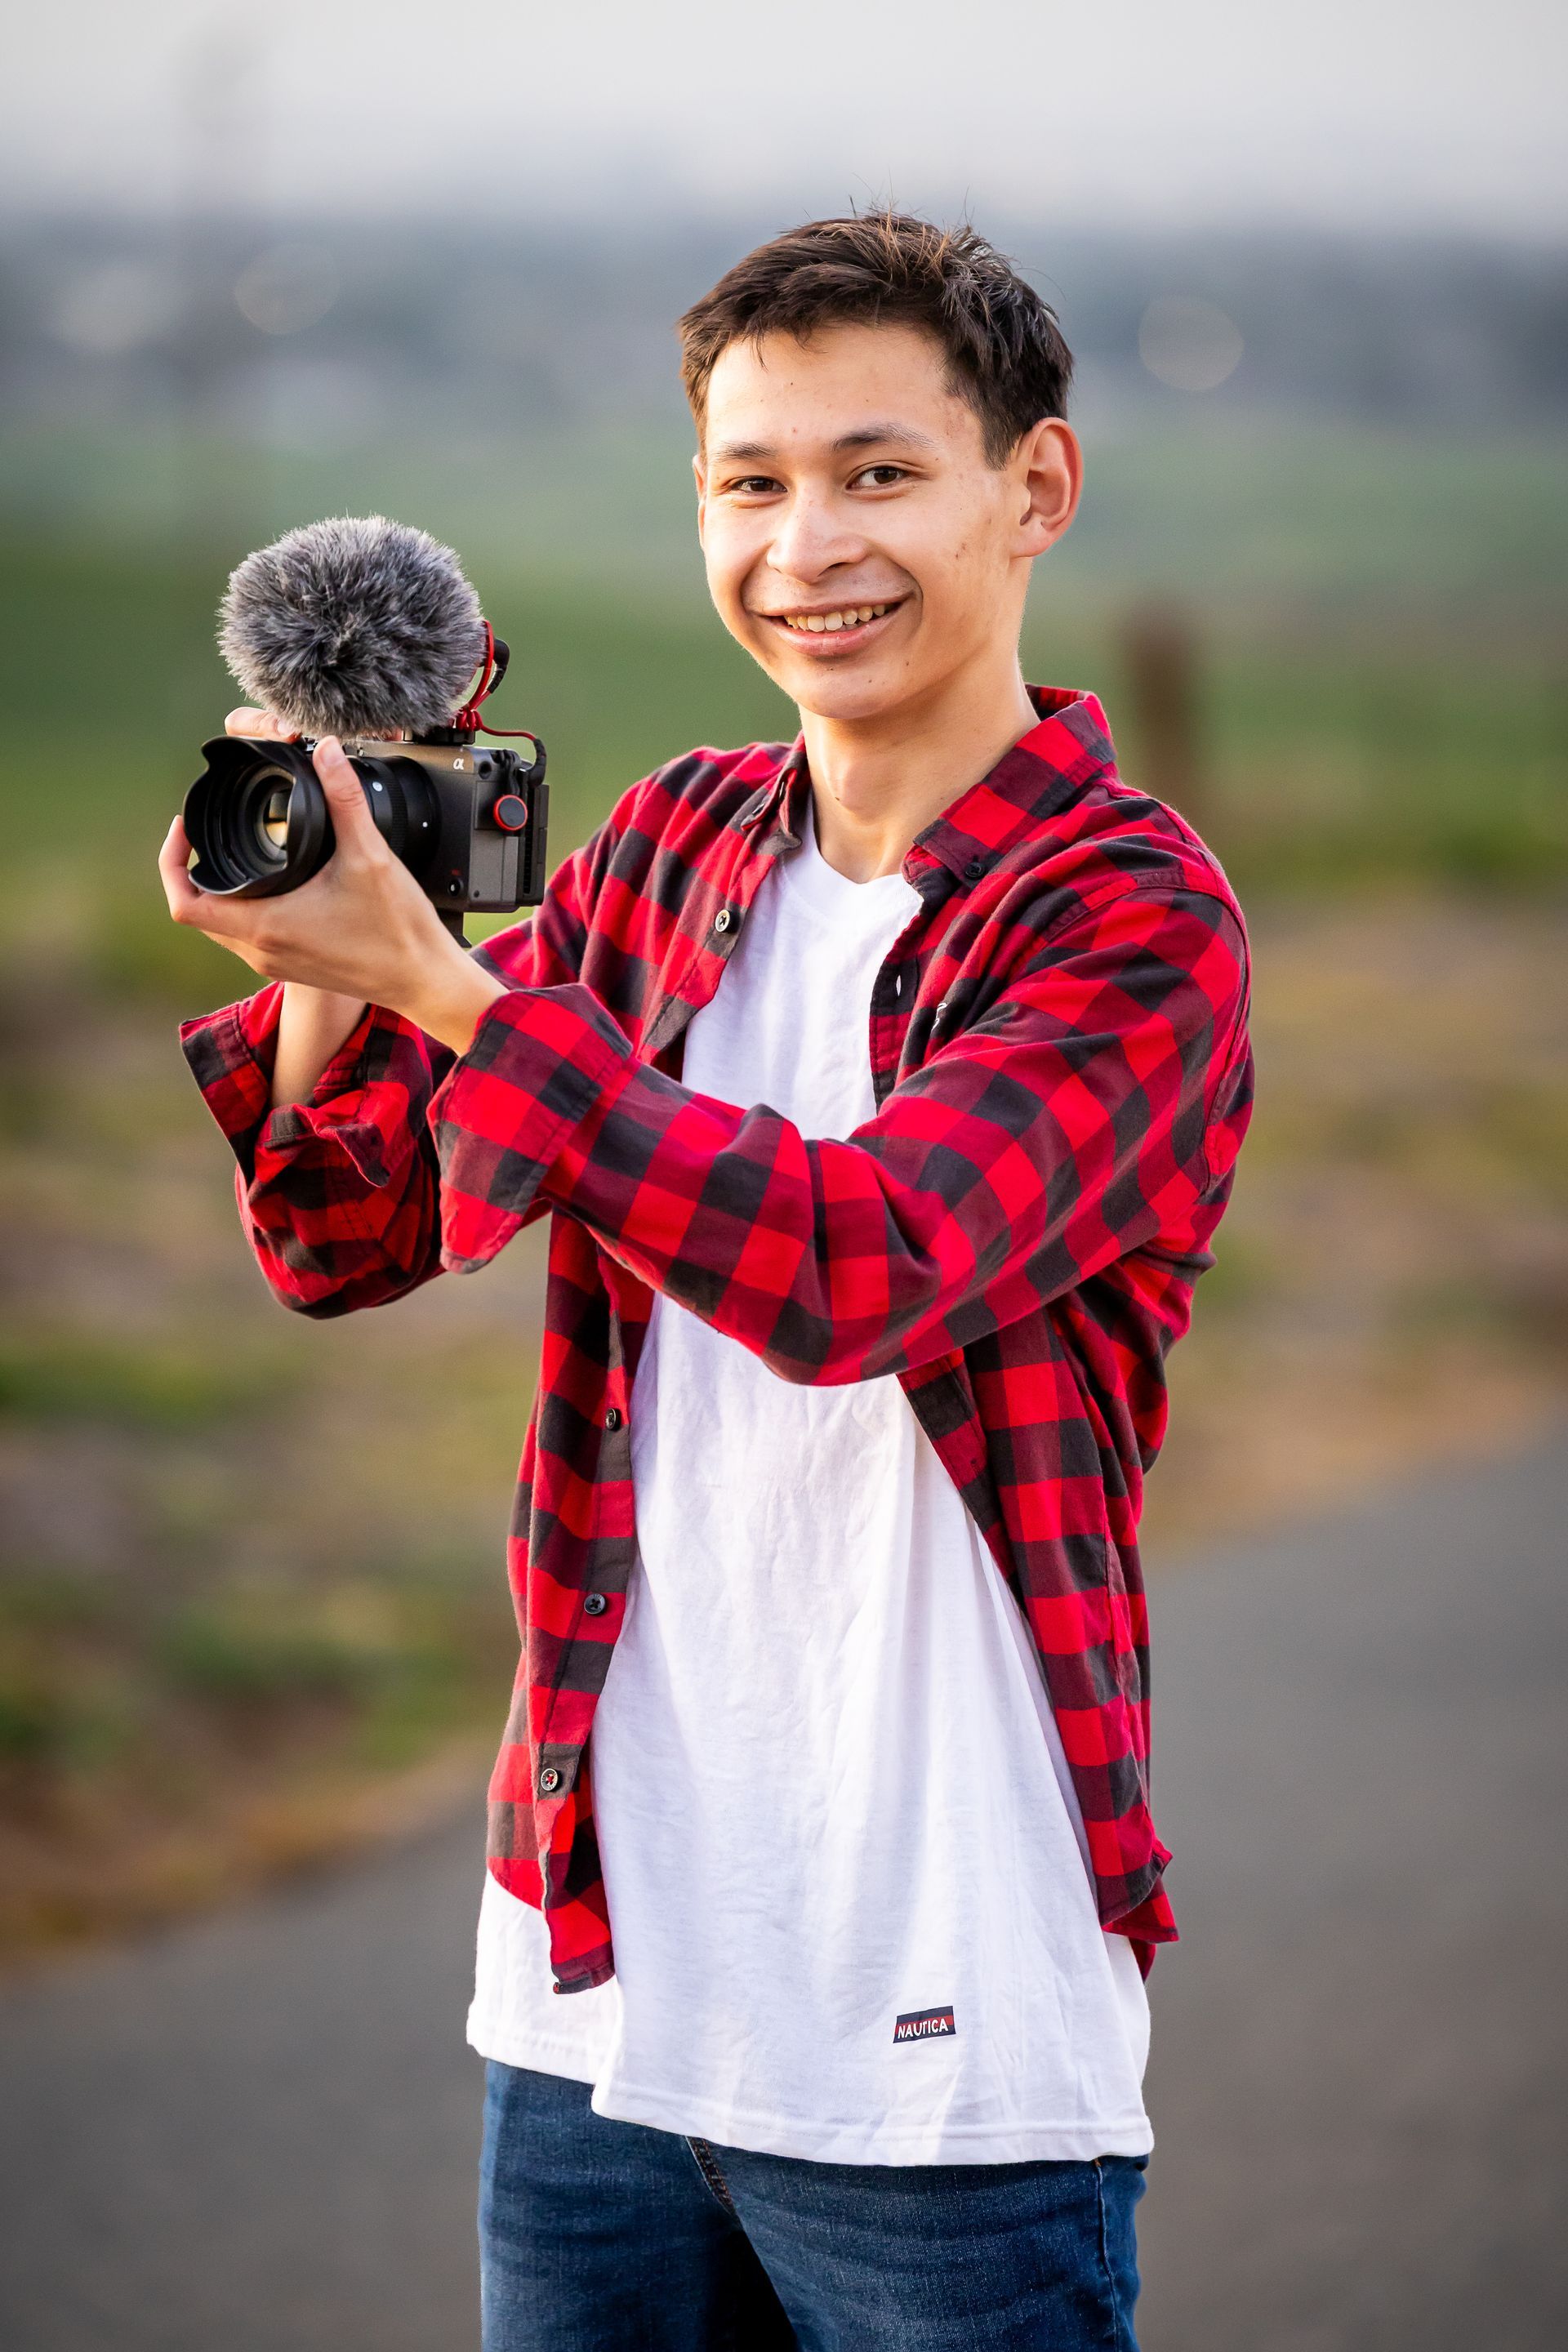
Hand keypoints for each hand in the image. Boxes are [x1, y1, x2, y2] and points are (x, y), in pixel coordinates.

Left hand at [158, 714, 506, 1054]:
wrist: (425, 981)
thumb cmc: (399, 933)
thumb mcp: (371, 856)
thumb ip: (345, 800)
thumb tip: (327, 753)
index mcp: (265, 927)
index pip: (183, 902)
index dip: (171, 860)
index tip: (185, 827)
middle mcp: (260, 951)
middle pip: (196, 912)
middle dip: (189, 870)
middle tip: (202, 832)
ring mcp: (274, 963)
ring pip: (219, 926)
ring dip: (215, 891)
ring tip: (230, 852)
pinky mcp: (291, 967)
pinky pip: (245, 937)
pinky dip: (241, 908)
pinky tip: (266, 884)